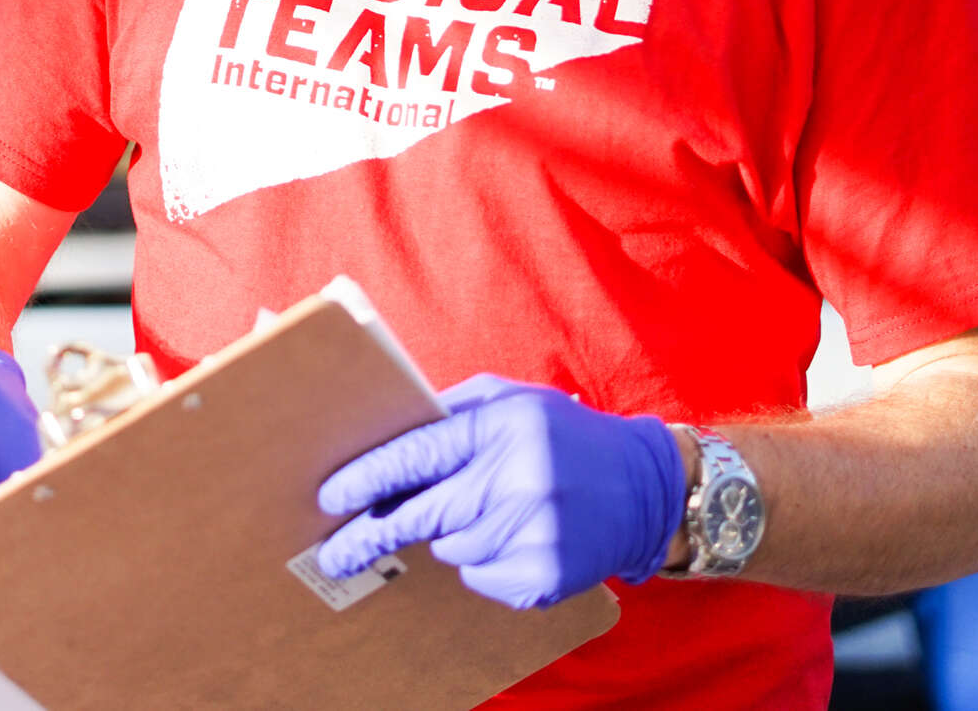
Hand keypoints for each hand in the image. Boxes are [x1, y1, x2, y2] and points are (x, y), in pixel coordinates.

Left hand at [314, 374, 685, 609]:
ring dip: (450, 534)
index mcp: (503, 426)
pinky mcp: (545, 576)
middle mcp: (519, 479)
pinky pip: (479, 577)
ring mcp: (534, 533)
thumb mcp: (511, 400)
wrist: (646, 488)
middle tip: (333, 553)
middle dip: (371, 534)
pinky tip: (516, 537)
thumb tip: (383, 432)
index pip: (419, 453)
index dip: (369, 478)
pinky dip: (482, 562)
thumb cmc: (563, 436)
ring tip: (493, 511)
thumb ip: (450, 411)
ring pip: (449, 549)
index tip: (330, 498)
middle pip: (422, 516)